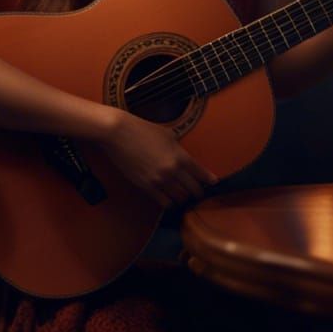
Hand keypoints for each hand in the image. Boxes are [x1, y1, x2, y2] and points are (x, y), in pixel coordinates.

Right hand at [97, 109, 217, 208]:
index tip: (214, 182)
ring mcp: (159, 181)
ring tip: (183, 195)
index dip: (209, 180)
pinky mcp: (146, 186)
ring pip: (179, 199)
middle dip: (197, 192)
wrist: (118, 133)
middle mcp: (172, 171)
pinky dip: (169, 202)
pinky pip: (164, 202)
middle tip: (198, 191)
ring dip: (183, 198)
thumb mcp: (167, 134)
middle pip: (193, 190)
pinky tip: (170, 199)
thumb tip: (185, 160)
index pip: (201, 174)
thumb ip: (179, 149)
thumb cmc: (143, 129)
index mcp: (180, 156)